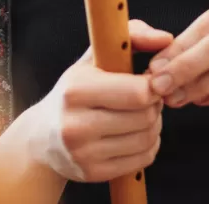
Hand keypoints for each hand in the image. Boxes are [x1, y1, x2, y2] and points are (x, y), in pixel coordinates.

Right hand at [23, 20, 172, 182]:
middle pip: (145, 117)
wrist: (41, 136)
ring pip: (147, 139)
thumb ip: (133, 35)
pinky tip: (136, 134)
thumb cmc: (74, 91)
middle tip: (147, 99)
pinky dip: (149, 146)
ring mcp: (83, 153)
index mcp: (76, 90)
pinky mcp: (92, 173)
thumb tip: (166, 38)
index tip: (150, 80)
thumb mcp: (94, 57)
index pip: (137, 92)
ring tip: (142, 115)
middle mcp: (76, 124)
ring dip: (154, 125)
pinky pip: (142, 160)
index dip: (153, 86)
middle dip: (154, 105)